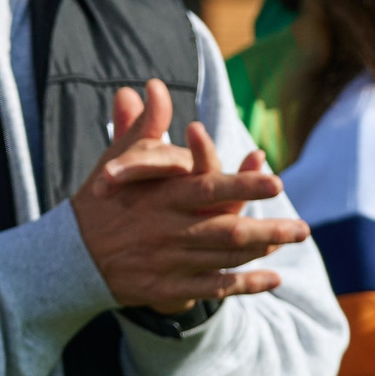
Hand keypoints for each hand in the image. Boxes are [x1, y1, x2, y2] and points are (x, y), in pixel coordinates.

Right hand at [71, 81, 309, 313]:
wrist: (69, 257)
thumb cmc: (100, 202)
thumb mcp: (117, 160)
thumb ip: (143, 126)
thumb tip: (153, 86)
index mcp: (159, 197)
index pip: (207, 188)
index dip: (242, 183)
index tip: (276, 180)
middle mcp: (167, 231)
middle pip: (226, 231)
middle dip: (269, 229)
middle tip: (304, 228)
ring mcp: (167, 262)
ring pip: (224, 259)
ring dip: (262, 253)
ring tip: (292, 242)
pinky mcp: (166, 288)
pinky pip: (211, 289)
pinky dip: (243, 285)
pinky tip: (272, 279)